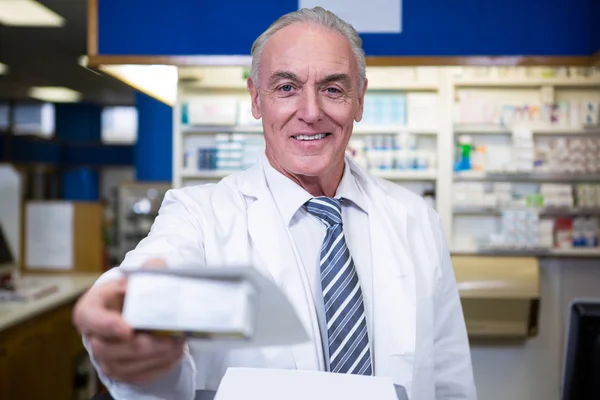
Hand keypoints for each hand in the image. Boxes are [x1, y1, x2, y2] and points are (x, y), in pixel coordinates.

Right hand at [72, 259, 185, 383]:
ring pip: (124, 366)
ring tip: (179, 344)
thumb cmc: (133, 292)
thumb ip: (149, 270)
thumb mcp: (139, 276)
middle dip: (142, 346)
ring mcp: (105, 357)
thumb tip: (159, 267)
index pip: (89, 317)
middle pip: (107, 348)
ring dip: (155, 357)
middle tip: (170, 339)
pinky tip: (175, 355)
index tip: (127, 328)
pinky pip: (137, 377)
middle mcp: (93, 336)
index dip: (106, 325)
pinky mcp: (121, 372)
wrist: (136, 310)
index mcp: (91, 308)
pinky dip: (159, 367)